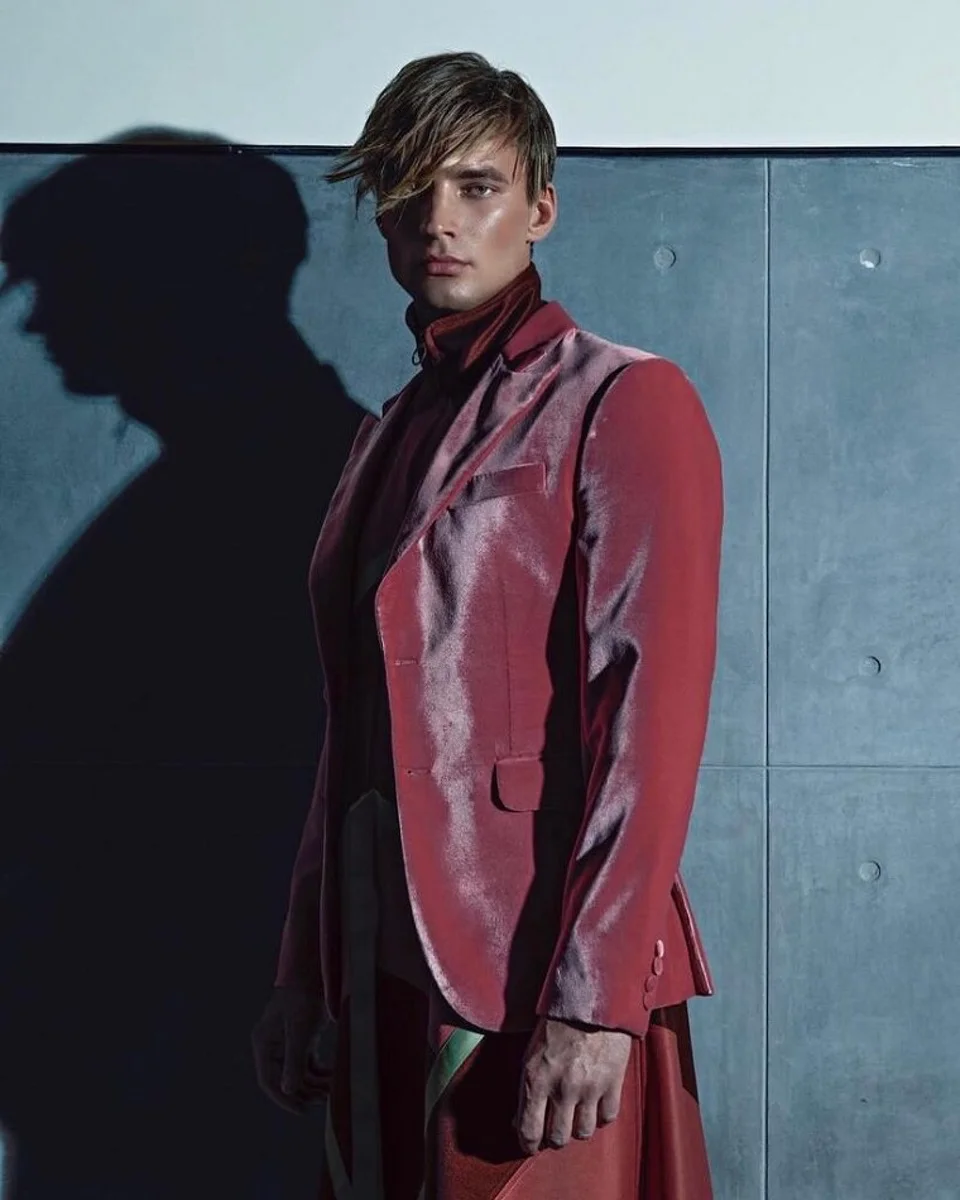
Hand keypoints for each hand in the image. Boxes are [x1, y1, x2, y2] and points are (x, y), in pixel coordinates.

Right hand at [251, 986, 334, 1114]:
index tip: (301, 1110)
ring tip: (331, 1092)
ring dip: (315, 1084)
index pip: (269, 1081)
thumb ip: (293, 1061)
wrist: (312, 974)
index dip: (283, 1098)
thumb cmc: (300, 999)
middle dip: (304, 1092)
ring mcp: (288, 1044)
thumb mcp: (298, 1032)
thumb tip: (288, 1090)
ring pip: (300, 1073)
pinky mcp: (303, 1039)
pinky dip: (321, 1072)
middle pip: (286, 1079)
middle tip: (323, 1101)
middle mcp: (274, 1047)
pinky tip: (334, 1078)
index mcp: (264, 1045)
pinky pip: (310, 1064)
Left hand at [513, 1017, 632, 1154]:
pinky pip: (607, 1117)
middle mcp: (562, 1088)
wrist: (591, 997)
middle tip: (554, 1129)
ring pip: (583, 1133)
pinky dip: (601, 1116)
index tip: (529, 1147)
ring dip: (578, 1128)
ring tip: (576, 1117)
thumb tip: (519, 1120)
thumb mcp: (531, 1052)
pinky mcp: (613, 1082)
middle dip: (554, 1138)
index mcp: (536, 1078)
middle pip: (557, 1138)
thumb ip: (527, 1087)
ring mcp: (590, 1087)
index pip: (529, 1130)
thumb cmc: (557, 1022)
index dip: (527, 1145)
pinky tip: (595, 1105)